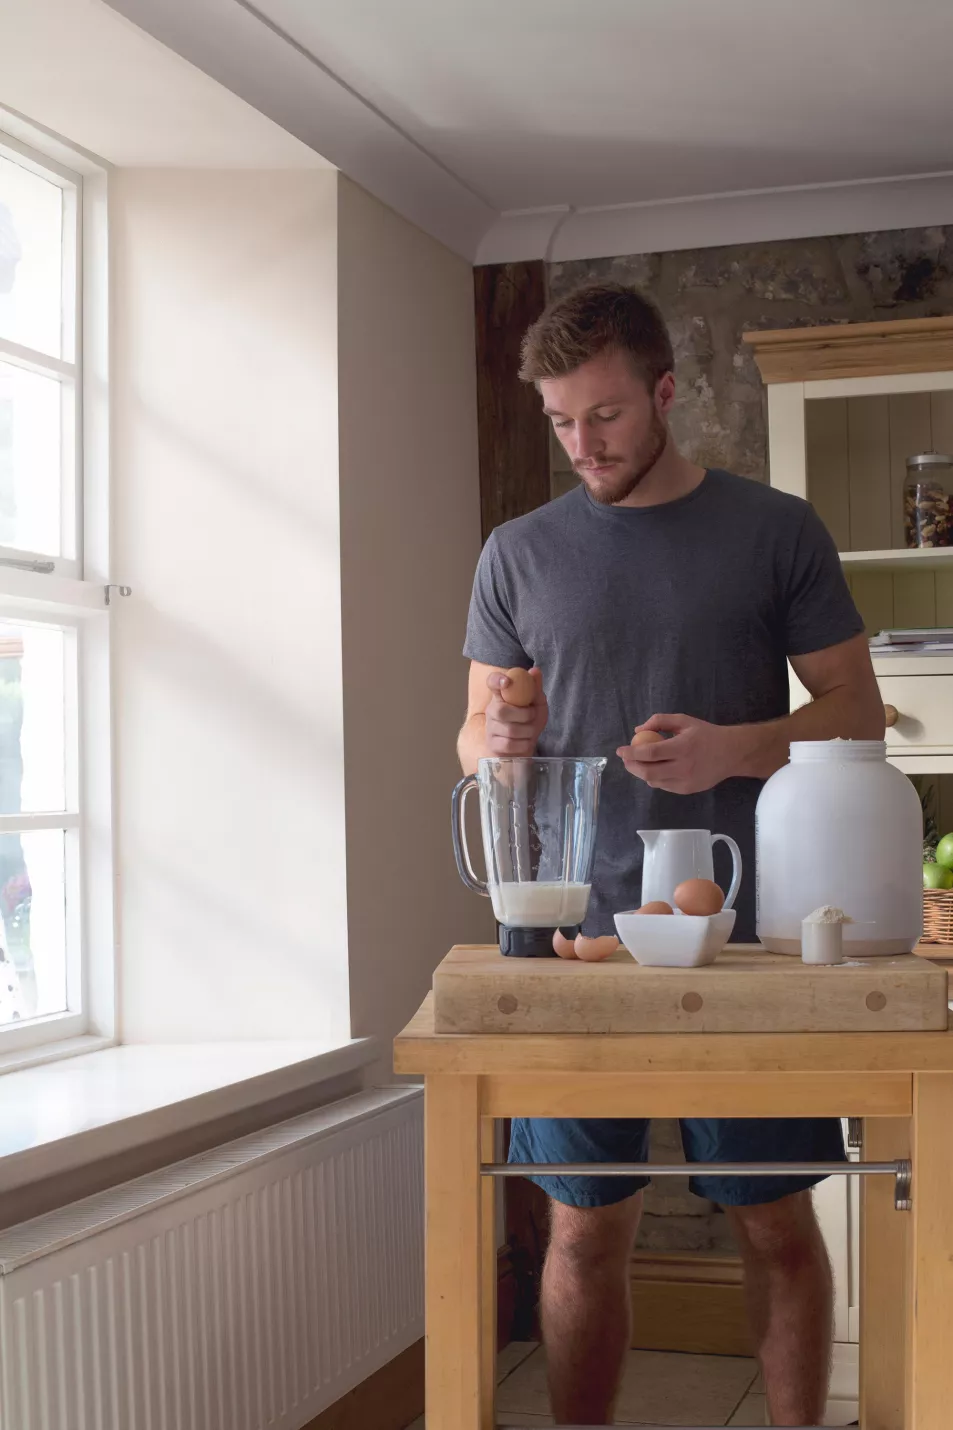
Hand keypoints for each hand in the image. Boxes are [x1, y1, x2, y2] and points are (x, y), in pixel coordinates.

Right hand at [483, 669, 547, 756]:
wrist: (526, 747)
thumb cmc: (530, 722)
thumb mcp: (537, 704)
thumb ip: (535, 688)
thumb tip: (535, 671)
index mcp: (501, 696)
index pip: (492, 682)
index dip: (497, 680)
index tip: (507, 681)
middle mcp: (492, 710)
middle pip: (500, 711)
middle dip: (523, 715)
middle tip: (532, 716)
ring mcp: (490, 728)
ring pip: (510, 730)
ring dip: (528, 731)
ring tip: (530, 731)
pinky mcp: (493, 745)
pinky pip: (509, 744)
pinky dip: (524, 744)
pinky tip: (525, 742)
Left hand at [617, 714, 739, 794]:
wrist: (732, 753)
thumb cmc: (706, 734)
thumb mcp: (684, 720)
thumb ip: (660, 721)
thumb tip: (638, 731)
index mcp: (683, 747)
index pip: (650, 752)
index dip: (632, 752)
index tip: (620, 750)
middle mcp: (684, 767)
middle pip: (648, 772)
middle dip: (631, 766)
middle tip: (626, 759)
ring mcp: (686, 781)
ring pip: (654, 781)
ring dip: (642, 773)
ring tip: (640, 763)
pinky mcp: (687, 790)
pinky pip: (664, 786)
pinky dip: (655, 778)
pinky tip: (658, 768)